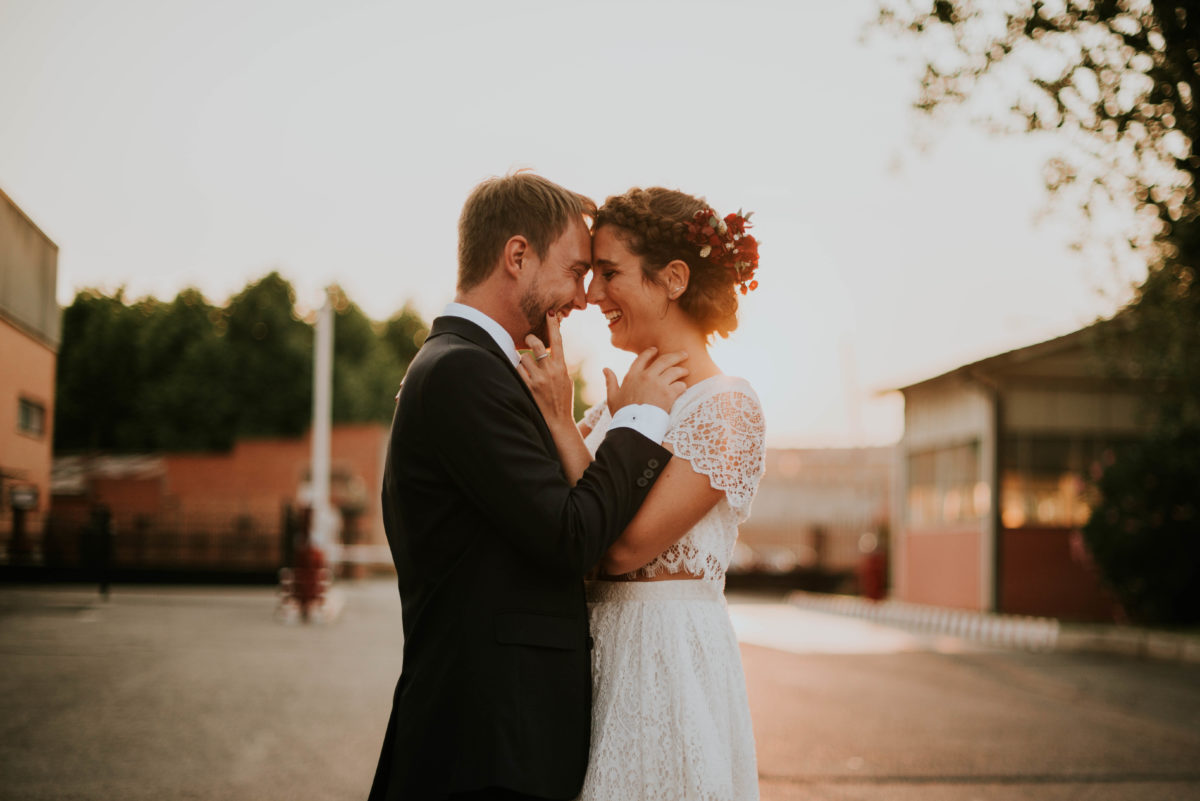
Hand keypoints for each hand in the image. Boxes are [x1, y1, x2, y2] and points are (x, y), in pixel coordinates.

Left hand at [517, 312, 574, 428]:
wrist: (558, 421)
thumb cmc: (562, 399)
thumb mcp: (566, 379)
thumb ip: (558, 365)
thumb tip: (549, 351)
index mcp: (562, 367)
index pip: (557, 341)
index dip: (553, 325)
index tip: (550, 312)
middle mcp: (550, 371)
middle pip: (535, 345)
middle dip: (530, 339)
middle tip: (528, 340)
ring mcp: (538, 379)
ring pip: (523, 358)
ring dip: (522, 361)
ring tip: (527, 370)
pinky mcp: (528, 388)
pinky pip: (517, 371)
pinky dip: (517, 372)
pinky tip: (522, 378)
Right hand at [605, 348, 688, 413]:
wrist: (634, 427)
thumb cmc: (622, 414)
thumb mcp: (612, 397)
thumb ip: (610, 381)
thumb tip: (605, 369)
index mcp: (632, 376)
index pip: (642, 358)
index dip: (650, 352)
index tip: (656, 350)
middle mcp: (646, 376)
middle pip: (664, 360)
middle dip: (675, 356)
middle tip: (684, 354)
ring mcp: (658, 384)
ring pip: (675, 371)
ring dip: (682, 370)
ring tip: (686, 371)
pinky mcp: (668, 394)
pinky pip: (680, 386)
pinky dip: (682, 386)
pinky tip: (683, 388)